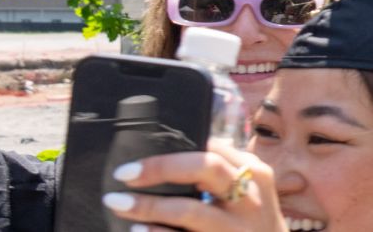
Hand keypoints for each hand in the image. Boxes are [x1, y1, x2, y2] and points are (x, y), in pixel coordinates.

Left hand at [106, 141, 285, 231]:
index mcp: (254, 173)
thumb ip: (222, 171)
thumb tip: (172, 153)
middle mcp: (250, 197)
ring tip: (119, 204)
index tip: (141, 158)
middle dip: (162, 167)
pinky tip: (139, 230)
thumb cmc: (252, 219)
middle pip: (206, 167)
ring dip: (150, 206)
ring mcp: (237, 227)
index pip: (211, 149)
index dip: (171, 152)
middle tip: (125, 173)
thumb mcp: (249, 189)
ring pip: (190, 209)